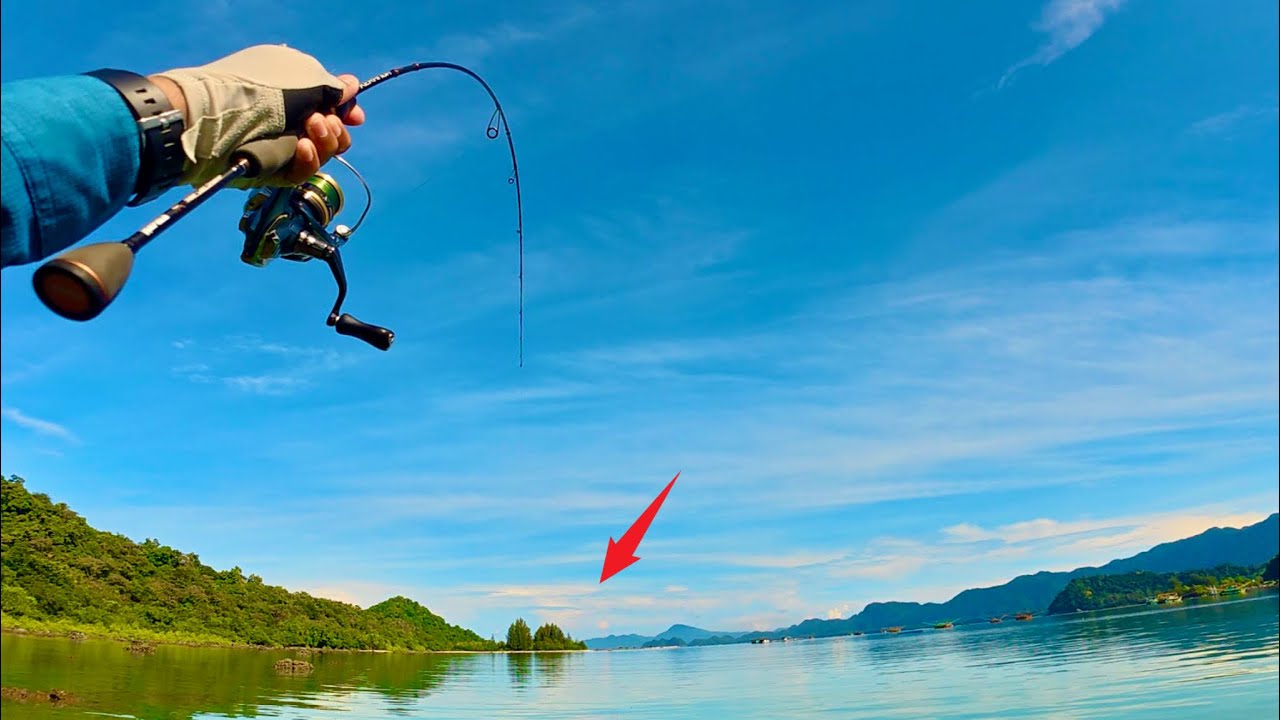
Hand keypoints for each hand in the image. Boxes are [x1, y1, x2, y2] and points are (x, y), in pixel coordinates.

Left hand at [152, 45, 369, 187]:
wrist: (219, 119)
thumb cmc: (259, 91)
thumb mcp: (303, 77)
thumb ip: (332, 86)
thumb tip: (352, 86)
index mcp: (292, 92)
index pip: (329, 107)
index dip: (345, 112)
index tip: (355, 116)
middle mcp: (287, 119)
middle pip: (332, 134)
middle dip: (334, 127)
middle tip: (319, 120)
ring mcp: (281, 146)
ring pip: (323, 154)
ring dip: (325, 141)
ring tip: (309, 129)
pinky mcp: (274, 170)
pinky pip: (304, 171)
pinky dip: (309, 159)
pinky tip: (302, 147)